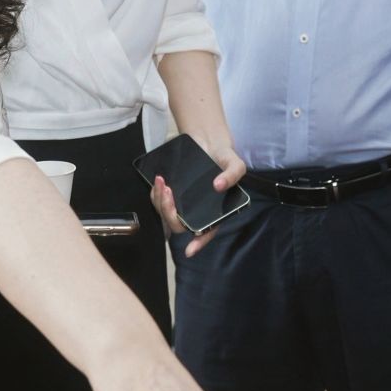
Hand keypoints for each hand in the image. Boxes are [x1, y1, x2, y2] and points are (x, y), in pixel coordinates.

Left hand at [149, 133, 247, 257]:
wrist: (207, 140)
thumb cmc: (223, 156)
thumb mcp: (235, 162)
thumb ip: (233, 174)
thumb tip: (218, 186)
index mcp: (214, 211)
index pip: (207, 231)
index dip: (199, 242)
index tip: (189, 250)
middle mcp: (196, 211)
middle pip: (179, 225)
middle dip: (169, 212)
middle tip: (168, 192)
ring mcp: (183, 204)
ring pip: (166, 214)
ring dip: (160, 201)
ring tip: (162, 181)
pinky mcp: (172, 195)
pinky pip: (159, 202)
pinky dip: (155, 194)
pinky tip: (159, 182)